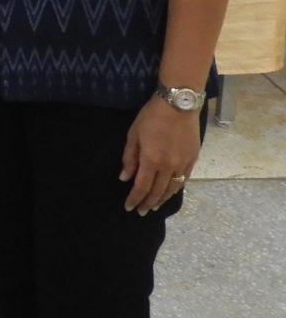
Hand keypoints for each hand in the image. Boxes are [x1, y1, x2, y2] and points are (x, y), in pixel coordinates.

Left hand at [121, 97, 201, 213]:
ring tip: (155, 207)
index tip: (129, 207)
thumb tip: (124, 178)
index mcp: (151, 161)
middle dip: (148, 203)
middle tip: (141, 212)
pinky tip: (170, 193)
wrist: (179, 105)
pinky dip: (175, 189)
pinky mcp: (192, 160)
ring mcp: (183, 164)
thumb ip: (129, 158)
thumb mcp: (133, 134)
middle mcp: (168, 167)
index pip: (141, 187)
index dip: (135, 199)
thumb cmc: (151, 117)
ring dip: (162, 200)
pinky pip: (183, 180)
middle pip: (157, 192)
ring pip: (172, 189)